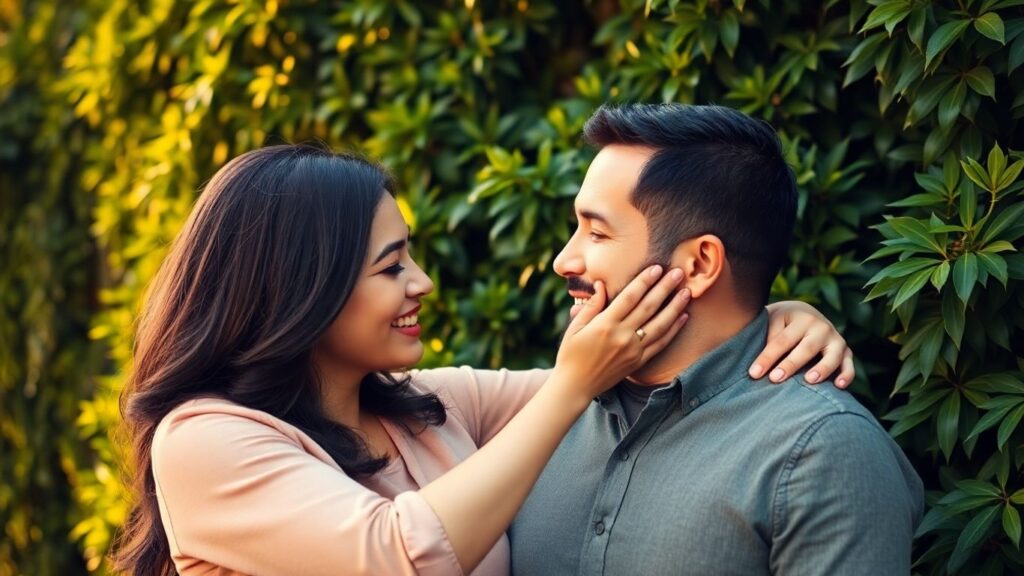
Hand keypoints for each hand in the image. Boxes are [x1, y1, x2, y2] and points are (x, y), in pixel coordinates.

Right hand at [553, 265, 690, 399]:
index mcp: (605, 324)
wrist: (575, 386)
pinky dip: (674, 330)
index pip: (630, 297)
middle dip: (665, 288)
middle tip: (679, 272)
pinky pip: (661, 344)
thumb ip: (591, 305)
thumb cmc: (570, 354)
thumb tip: (602, 284)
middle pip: (649, 307)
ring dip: (675, 307)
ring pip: (660, 325)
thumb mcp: (575, 327)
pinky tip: (683, 317)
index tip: (656, 268)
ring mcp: (633, 350)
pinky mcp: (638, 362)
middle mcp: (622, 336)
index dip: (644, 281)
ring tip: (687, 292)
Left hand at [749, 300, 855, 388]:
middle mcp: (821, 327)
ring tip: (809, 380)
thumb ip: (768, 336)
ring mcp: (836, 339)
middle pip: (806, 348)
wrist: (803, 313)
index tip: (753, 373)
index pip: (781, 340)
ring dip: (822, 368)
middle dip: (790, 364)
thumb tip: (760, 362)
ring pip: (832, 356)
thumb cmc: (781, 322)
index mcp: (800, 317)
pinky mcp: (846, 352)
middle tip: (775, 379)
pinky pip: (849, 365)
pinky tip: (838, 386)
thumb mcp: (772, 320)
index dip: (767, 357)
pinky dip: (846, 375)